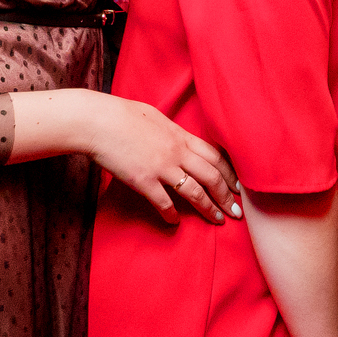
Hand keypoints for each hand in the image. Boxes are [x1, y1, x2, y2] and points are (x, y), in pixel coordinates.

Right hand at [87, 94, 241, 224]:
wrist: (98, 121)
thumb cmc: (122, 115)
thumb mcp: (156, 117)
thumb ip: (171, 131)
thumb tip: (179, 138)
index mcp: (181, 136)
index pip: (215, 157)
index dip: (230, 174)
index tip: (239, 187)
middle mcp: (177, 152)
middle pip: (212, 176)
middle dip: (227, 196)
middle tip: (237, 212)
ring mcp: (161, 167)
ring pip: (195, 192)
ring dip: (209, 209)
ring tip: (218, 220)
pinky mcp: (144, 181)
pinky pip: (164, 202)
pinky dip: (172, 214)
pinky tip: (175, 221)